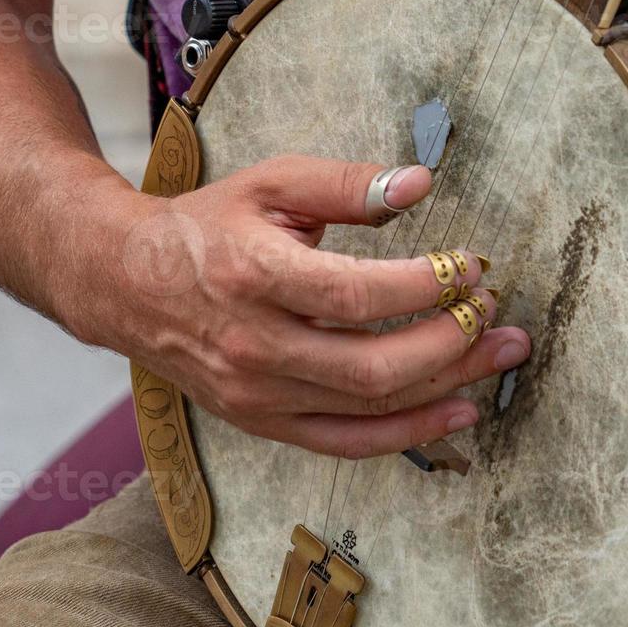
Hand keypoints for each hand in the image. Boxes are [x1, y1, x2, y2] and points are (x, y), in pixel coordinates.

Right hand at [83, 155, 529, 457]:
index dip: (427, 285)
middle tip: (494, 312)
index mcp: (254, 276)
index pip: (358, 294)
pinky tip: (459, 410)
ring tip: (501, 354)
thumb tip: (421, 183)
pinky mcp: (263, 423)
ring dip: (448, 385)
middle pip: (373, 365)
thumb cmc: (209, 226)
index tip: (471, 266)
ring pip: (369, 407)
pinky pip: (347, 443)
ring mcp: (258, 394)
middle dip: (451, 342)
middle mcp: (254, 345)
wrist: (127, 284)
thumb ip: (346, 184)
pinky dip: (408, 432)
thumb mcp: (272, 183)